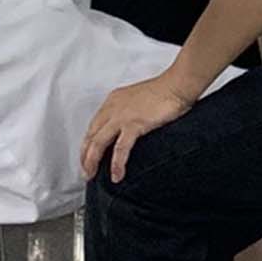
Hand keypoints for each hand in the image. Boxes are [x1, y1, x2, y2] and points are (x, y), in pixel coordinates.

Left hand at [80, 71, 196, 182]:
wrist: (177, 85)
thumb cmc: (164, 91)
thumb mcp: (137, 100)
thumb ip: (128, 112)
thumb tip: (128, 128)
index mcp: (113, 101)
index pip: (93, 125)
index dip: (87, 143)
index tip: (87, 155)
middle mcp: (113, 108)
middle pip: (90, 135)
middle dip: (85, 156)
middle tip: (86, 171)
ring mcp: (122, 116)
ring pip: (98, 143)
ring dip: (92, 161)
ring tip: (92, 175)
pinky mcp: (134, 124)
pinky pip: (120, 149)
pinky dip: (117, 164)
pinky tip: (116, 174)